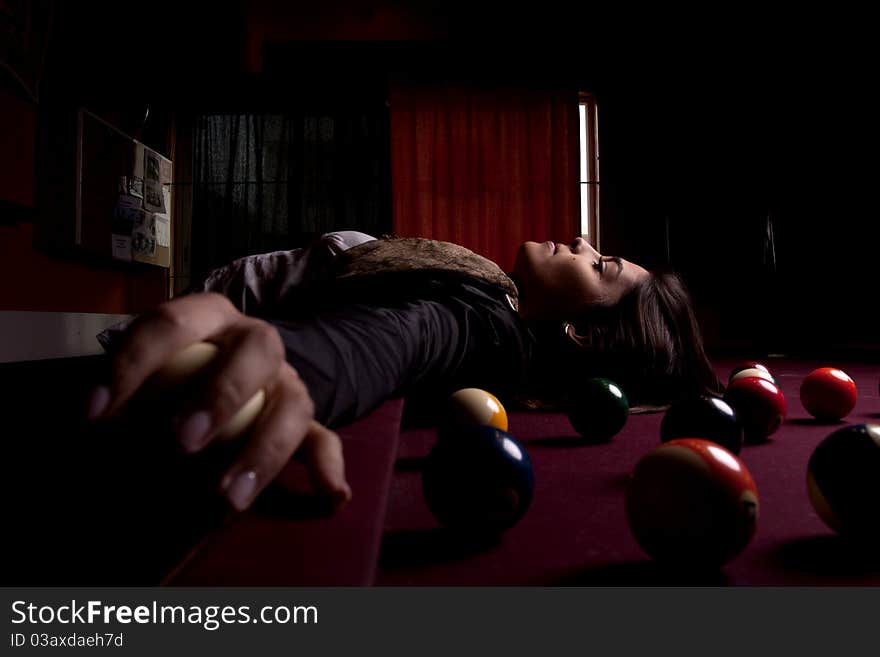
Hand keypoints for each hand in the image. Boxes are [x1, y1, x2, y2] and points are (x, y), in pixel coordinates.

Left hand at [86, 292, 351, 510]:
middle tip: (180, 443)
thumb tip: (89, 425)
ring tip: (229, 497)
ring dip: (263, 450)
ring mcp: (287, 380)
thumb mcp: (149, 364)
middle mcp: (257, 341)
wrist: (237, 364)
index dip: (132, 364)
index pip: (172, 323)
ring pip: (294, 405)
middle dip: (220, 396)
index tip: (93, 413)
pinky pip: (324, 442)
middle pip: (257, 349)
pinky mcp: (305, 419)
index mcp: (210, 316)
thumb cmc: (176, 370)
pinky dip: (328, 471)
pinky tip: (333, 498)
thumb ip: (127, 389)